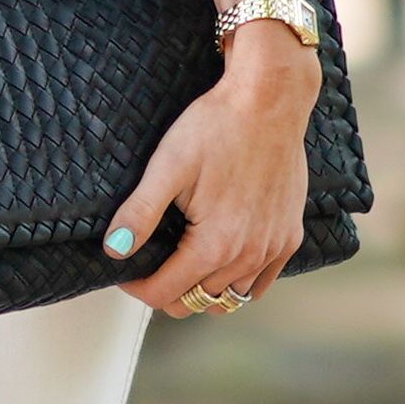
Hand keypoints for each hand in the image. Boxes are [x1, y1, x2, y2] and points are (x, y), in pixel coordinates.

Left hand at [108, 28, 318, 317]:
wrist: (270, 101)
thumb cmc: (218, 126)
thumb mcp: (168, 166)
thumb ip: (140, 213)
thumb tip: (114, 251)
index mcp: (215, 245)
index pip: (164, 294)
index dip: (136, 286)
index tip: (124, 268)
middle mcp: (248, 257)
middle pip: (193, 302)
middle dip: (164, 289)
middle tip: (148, 261)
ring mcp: (273, 249)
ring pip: (228, 299)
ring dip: (200, 289)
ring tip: (181, 260)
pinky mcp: (289, 238)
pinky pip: (259, 284)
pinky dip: (235, 281)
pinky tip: (219, 259)